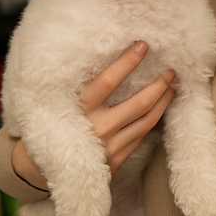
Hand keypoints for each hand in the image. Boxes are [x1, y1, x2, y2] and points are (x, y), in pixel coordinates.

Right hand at [11, 40, 175, 186]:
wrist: (42, 170)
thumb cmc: (53, 125)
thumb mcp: (59, 102)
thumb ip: (81, 86)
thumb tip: (102, 52)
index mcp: (79, 109)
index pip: (108, 81)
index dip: (127, 62)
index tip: (143, 45)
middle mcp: (96, 128)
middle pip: (138, 104)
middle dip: (158, 85)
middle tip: (171, 70)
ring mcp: (108, 148)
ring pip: (145, 121)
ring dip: (163, 102)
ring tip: (172, 86)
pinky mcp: (115, 161)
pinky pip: (141, 136)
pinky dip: (154, 119)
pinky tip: (161, 107)